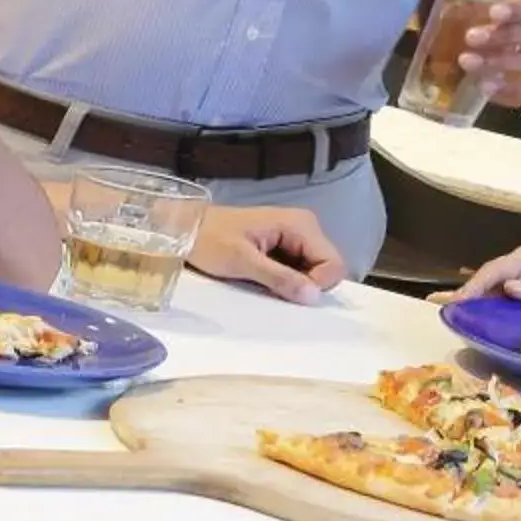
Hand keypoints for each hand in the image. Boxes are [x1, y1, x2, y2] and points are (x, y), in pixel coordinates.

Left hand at [187, 206, 347, 303]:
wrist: (187, 227)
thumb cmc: (210, 240)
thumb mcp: (243, 261)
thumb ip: (279, 278)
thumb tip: (313, 296)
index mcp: (300, 224)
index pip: (333, 264)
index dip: (317, 284)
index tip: (288, 291)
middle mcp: (305, 226)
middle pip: (328, 268)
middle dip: (307, 285)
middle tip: (273, 287)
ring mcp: (296, 236)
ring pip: (315, 271)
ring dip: (296, 284)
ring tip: (265, 281)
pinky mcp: (286, 245)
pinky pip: (300, 269)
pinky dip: (288, 280)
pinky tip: (265, 278)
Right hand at [431, 244, 520, 306]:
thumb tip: (509, 287)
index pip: (497, 269)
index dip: (475, 284)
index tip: (460, 301)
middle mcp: (519, 267)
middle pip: (486, 278)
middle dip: (466, 292)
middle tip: (445, 310)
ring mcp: (516, 283)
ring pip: (486, 290)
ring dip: (468, 301)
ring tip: (445, 312)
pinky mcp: (516, 299)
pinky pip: (494, 301)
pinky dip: (478, 308)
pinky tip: (460, 315)